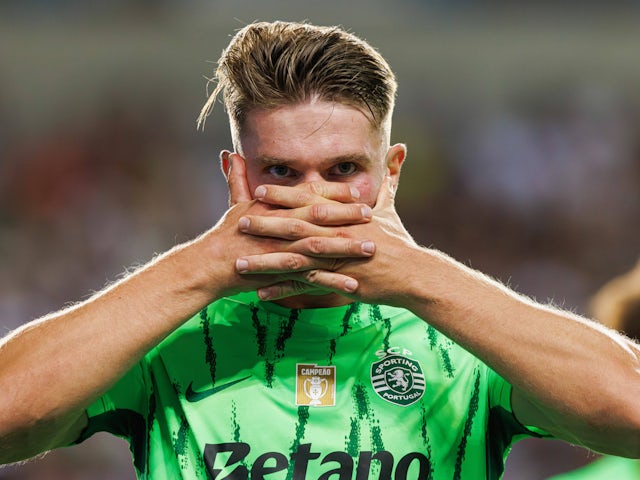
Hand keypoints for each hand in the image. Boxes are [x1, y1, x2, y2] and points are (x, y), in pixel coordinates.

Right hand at [201, 154, 377, 297]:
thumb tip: (229, 153)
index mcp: (274, 207)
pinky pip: (311, 278)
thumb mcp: (233, 204)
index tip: (356, 192)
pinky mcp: (281, 273)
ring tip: (371, 249)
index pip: (309, 194)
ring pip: (320, 247)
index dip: (334, 193)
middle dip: (348, 216)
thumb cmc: (224, 234)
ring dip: (347, 248)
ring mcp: (282, 250)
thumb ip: (237, 179)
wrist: (209, 265)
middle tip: (372, 215)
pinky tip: (354, 286)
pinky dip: (333, 282)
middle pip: (319, 217)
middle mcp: (281, 225)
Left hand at [235, 175, 421, 304]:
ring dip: (265, 261)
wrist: (411, 273)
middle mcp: (335, 234)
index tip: (259, 190)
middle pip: (295, 227)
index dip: (282, 196)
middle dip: (265, 224)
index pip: (308, 201)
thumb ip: (389, 179)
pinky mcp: (337, 282)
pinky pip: (304, 287)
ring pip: (293, 259)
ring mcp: (335, 259)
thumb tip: (401, 148)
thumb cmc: (398, 240)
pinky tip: (261, 295)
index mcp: (343, 215)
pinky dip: (283, 291)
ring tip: (240, 263)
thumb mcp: (390, 207)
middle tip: (239, 222)